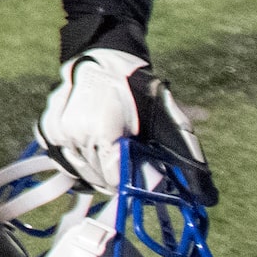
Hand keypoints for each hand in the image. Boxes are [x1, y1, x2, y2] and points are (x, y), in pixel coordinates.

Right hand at [37, 47, 213, 199]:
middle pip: (97, 177)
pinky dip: (78, 162)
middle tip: (128, 167)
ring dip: (96, 172)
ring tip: (111, 160)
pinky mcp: (46, 129)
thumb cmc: (139, 90)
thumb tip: (210, 197)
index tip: (141, 176)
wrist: (104, 59)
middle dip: (115, 178)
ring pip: (78, 171)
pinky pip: (62, 160)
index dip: (130, 182)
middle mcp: (74, 130)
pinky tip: (92, 153)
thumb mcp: (168, 121)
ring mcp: (56, 130)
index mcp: (102, 128)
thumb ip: (186, 158)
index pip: (114, 178)